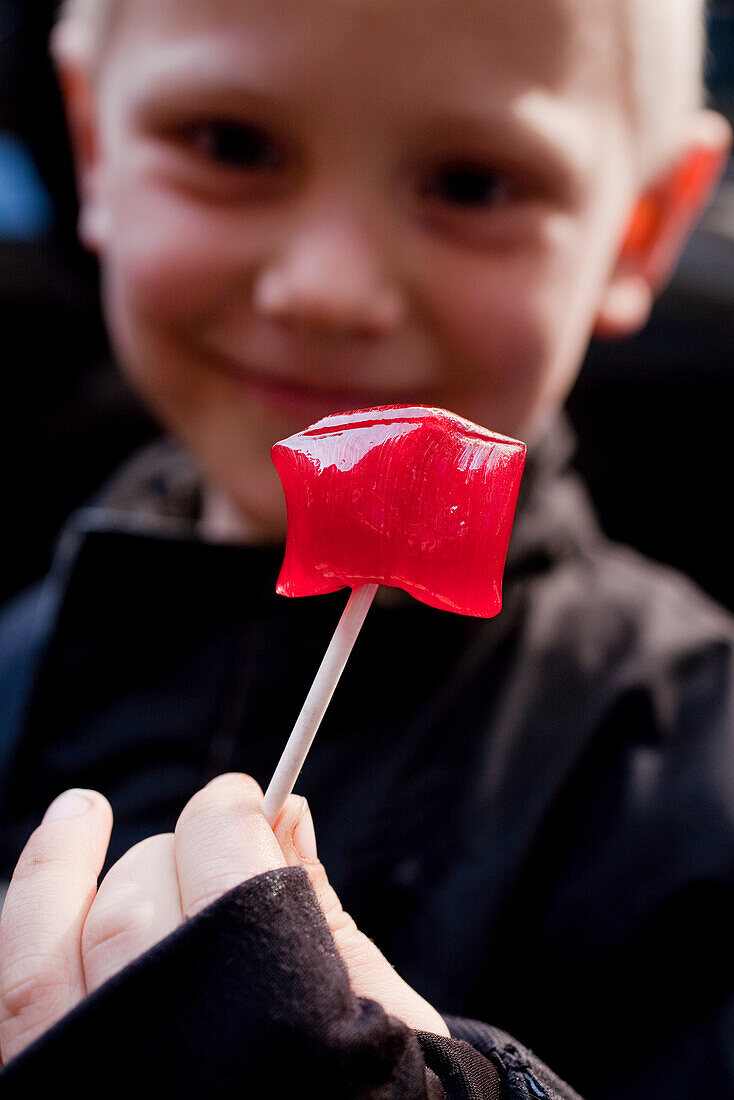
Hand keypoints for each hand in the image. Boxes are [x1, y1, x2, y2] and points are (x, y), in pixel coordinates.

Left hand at [0, 774, 447, 1065]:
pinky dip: (26, 921)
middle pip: (138, 911)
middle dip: (174, 849)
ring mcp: (95, 1090)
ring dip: (61, 865)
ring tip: (81, 811)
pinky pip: (15, 994)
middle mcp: (165, 1075)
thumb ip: (317, 907)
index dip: (231, 820)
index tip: (244, 795)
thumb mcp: (369, 1011)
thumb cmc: (359, 1096)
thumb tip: (289, 809)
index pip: (229, 886)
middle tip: (206, 834)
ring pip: (47, 950)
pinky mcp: (44, 1093)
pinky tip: (47, 875)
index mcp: (270, 1041)